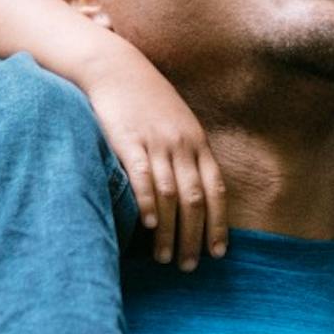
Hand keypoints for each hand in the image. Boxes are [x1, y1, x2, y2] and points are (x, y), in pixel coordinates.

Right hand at [75, 45, 226, 268]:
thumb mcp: (178, 123)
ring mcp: (156, 142)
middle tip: (189, 266)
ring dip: (170, 231)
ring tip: (164, 259)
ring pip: (170, 195)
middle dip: (194, 237)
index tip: (218, 253)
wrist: (115, 67)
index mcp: (197, 142)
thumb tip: (193, 193)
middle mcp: (181, 144)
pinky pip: (142, 176)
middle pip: (194, 200)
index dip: (219, 224)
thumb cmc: (145, 99)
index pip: (216, 190)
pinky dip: (147, 202)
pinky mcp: (128, 140)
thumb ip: (187, 154)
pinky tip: (147, 225)